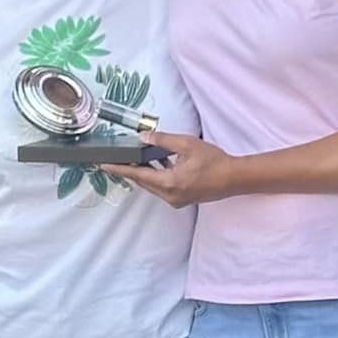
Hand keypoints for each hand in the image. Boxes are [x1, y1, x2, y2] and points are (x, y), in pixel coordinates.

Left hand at [100, 132, 238, 207]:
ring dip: (146, 171)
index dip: (120, 169)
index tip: (104, 165)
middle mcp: (170, 195)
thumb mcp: (187, 145)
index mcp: (169, 183)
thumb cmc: (214, 161)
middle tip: (120, 156)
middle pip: (143, 181)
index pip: (137, 175)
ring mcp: (175, 200)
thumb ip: (163, 141)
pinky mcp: (181, 200)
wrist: (233, 178)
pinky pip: (162, 188)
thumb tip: (143, 138)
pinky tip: (159, 162)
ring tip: (140, 156)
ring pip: (152, 185)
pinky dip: (157, 176)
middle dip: (132, 168)